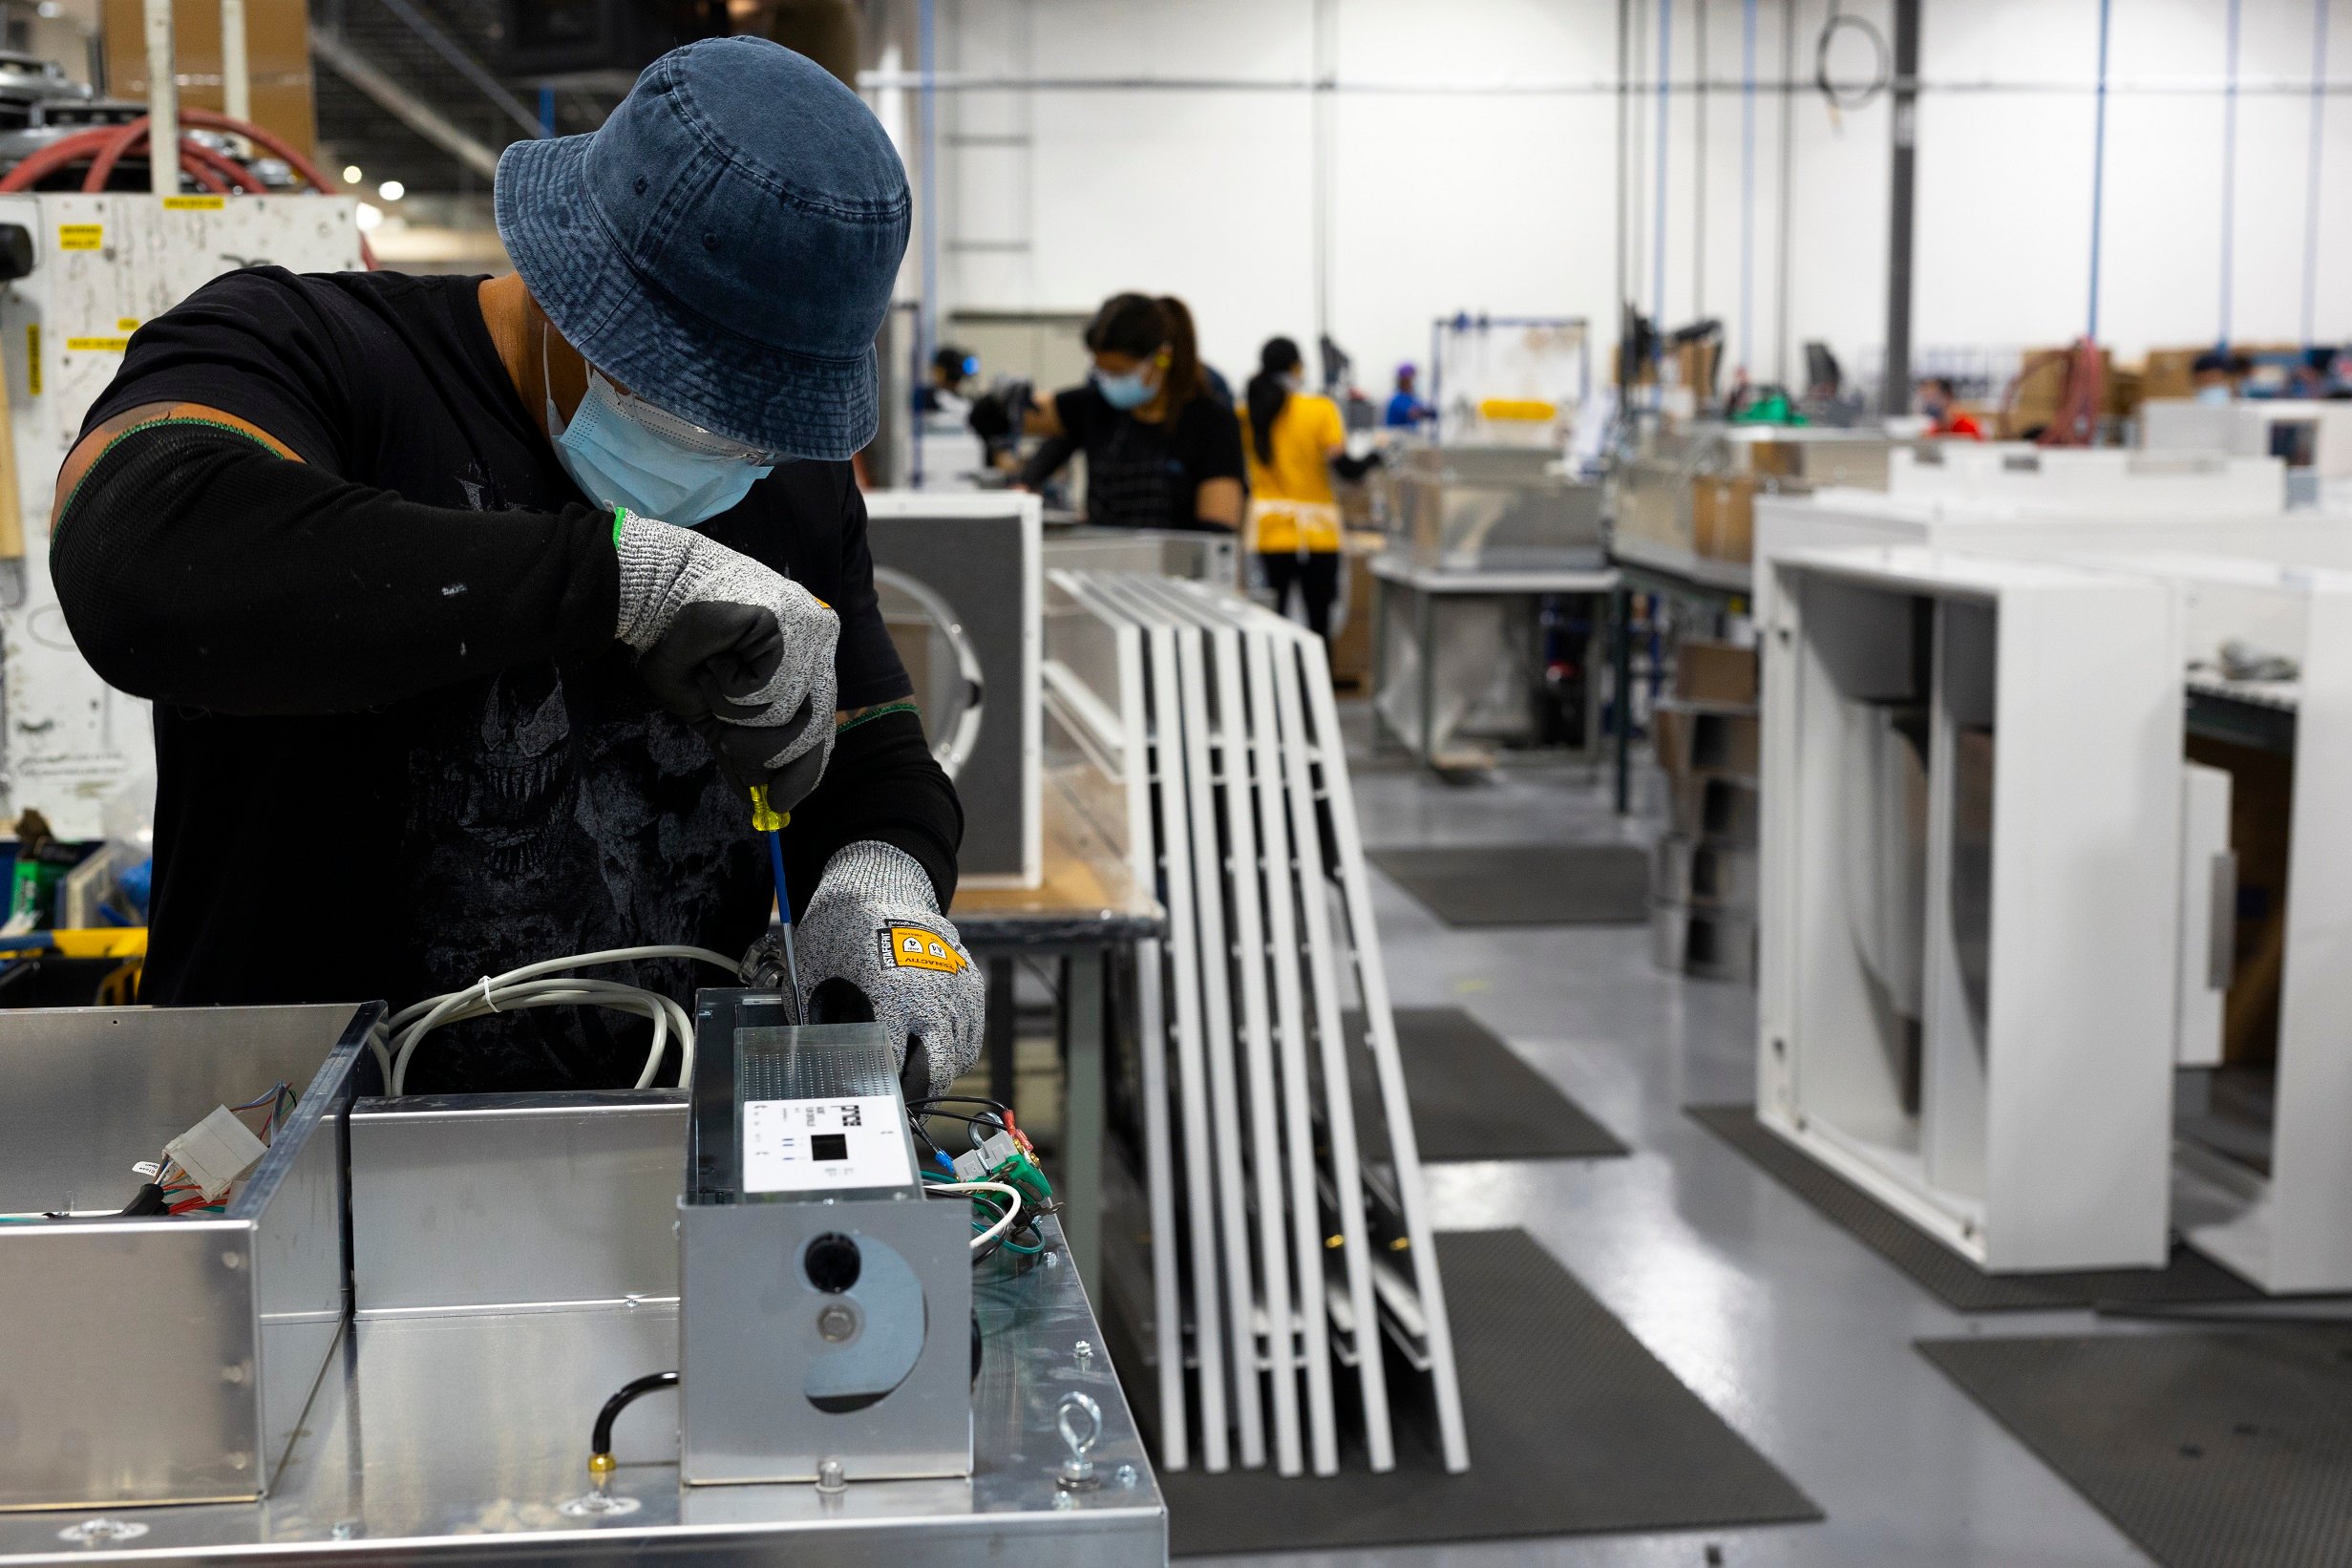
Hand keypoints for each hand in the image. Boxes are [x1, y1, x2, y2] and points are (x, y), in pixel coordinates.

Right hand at [614, 510, 838, 809]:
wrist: (652, 598)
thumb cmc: (680, 647)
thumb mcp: (712, 711)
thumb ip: (738, 750)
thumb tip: (756, 799)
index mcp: (806, 667)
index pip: (821, 731)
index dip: (802, 772)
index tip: (779, 806)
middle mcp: (818, 649)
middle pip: (814, 730)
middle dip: (765, 751)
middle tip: (728, 740)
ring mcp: (811, 634)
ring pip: (789, 713)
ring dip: (738, 712)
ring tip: (714, 679)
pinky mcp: (793, 623)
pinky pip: (772, 688)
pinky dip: (734, 687)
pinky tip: (718, 661)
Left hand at [794, 841, 982, 1096]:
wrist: (879, 884)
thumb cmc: (840, 931)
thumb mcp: (814, 975)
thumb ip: (817, 1022)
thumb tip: (814, 1067)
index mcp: (892, 996)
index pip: (891, 1066)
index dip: (879, 1090)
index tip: (866, 1101)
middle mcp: (932, 996)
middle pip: (937, 1070)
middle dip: (916, 1094)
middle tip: (896, 1103)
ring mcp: (956, 988)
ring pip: (959, 1056)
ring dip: (937, 1074)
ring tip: (912, 1082)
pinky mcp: (970, 981)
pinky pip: (972, 1034)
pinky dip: (957, 1051)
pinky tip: (936, 1056)